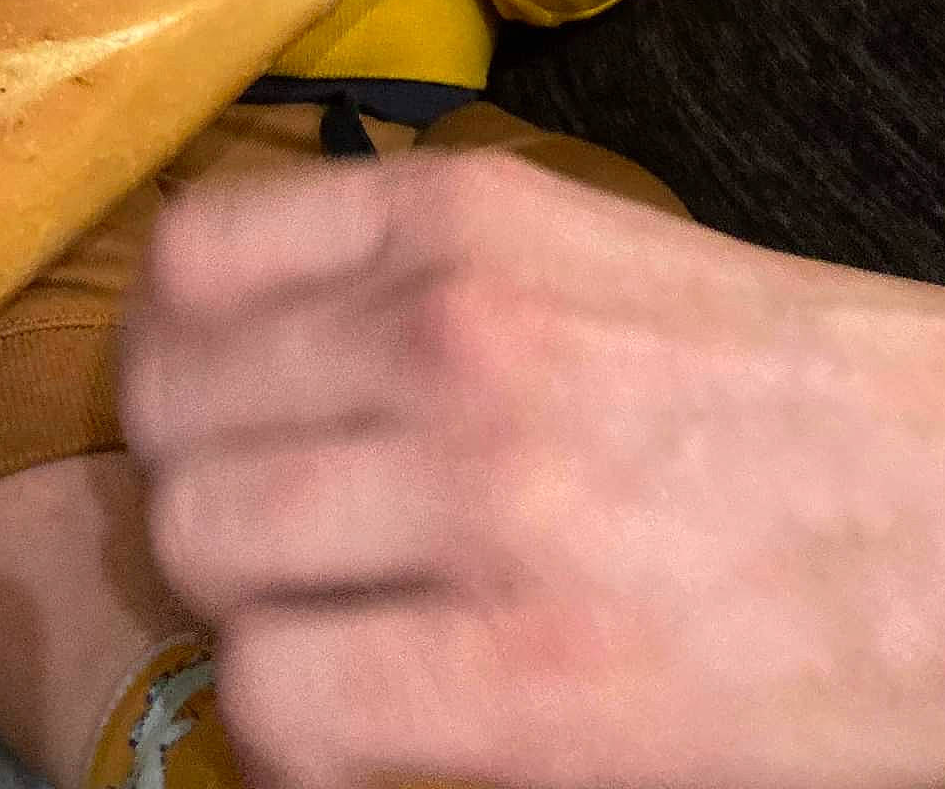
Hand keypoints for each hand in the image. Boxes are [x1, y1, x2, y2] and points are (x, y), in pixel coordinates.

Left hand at [122, 154, 944, 788]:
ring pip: (202, 556)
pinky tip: (372, 718)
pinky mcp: (526, 688)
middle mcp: (451, 333)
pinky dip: (296, 729)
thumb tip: (234, 355)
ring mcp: (482, 503)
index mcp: (465, 215)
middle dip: (201, 487)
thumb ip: (405, 280)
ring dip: (245, 608)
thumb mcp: (583, 252)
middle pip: (168, 422)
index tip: (207, 409)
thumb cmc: (776, 389)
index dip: (170, 353)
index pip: (187, 262)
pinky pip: (280, 708)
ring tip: (327, 626)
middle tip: (275, 537)